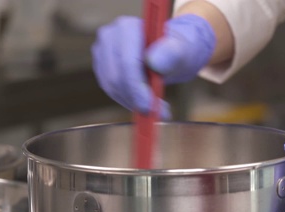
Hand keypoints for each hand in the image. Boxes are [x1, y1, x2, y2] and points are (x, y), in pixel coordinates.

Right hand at [92, 15, 215, 119]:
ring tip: (157, 108)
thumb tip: (153, 61)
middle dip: (137, 98)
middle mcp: (109, 36)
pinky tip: (145, 103)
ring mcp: (102, 51)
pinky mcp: (102, 66)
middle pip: (116, 76)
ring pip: (111, 85)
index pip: (127, 62)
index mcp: (128, 27)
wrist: (170, 53)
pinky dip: (128, 101)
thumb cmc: (177, 50)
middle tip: (159, 112)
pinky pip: (111, 89)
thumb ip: (171, 53)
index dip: (137, 87)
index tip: (151, 106)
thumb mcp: (182, 51)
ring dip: (133, 102)